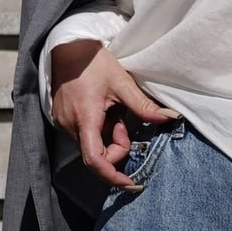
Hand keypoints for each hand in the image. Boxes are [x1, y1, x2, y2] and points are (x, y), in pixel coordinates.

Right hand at [50, 39, 180, 189]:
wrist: (67, 48)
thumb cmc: (93, 63)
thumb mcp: (122, 82)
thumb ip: (143, 105)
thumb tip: (168, 118)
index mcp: (85, 119)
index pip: (96, 160)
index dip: (113, 177)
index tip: (131, 183)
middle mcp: (70, 126)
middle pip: (98, 154)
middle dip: (117, 145)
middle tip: (123, 123)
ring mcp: (64, 124)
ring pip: (93, 145)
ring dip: (108, 136)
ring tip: (111, 110)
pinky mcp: (63, 120)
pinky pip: (85, 135)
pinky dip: (99, 130)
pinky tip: (101, 109)